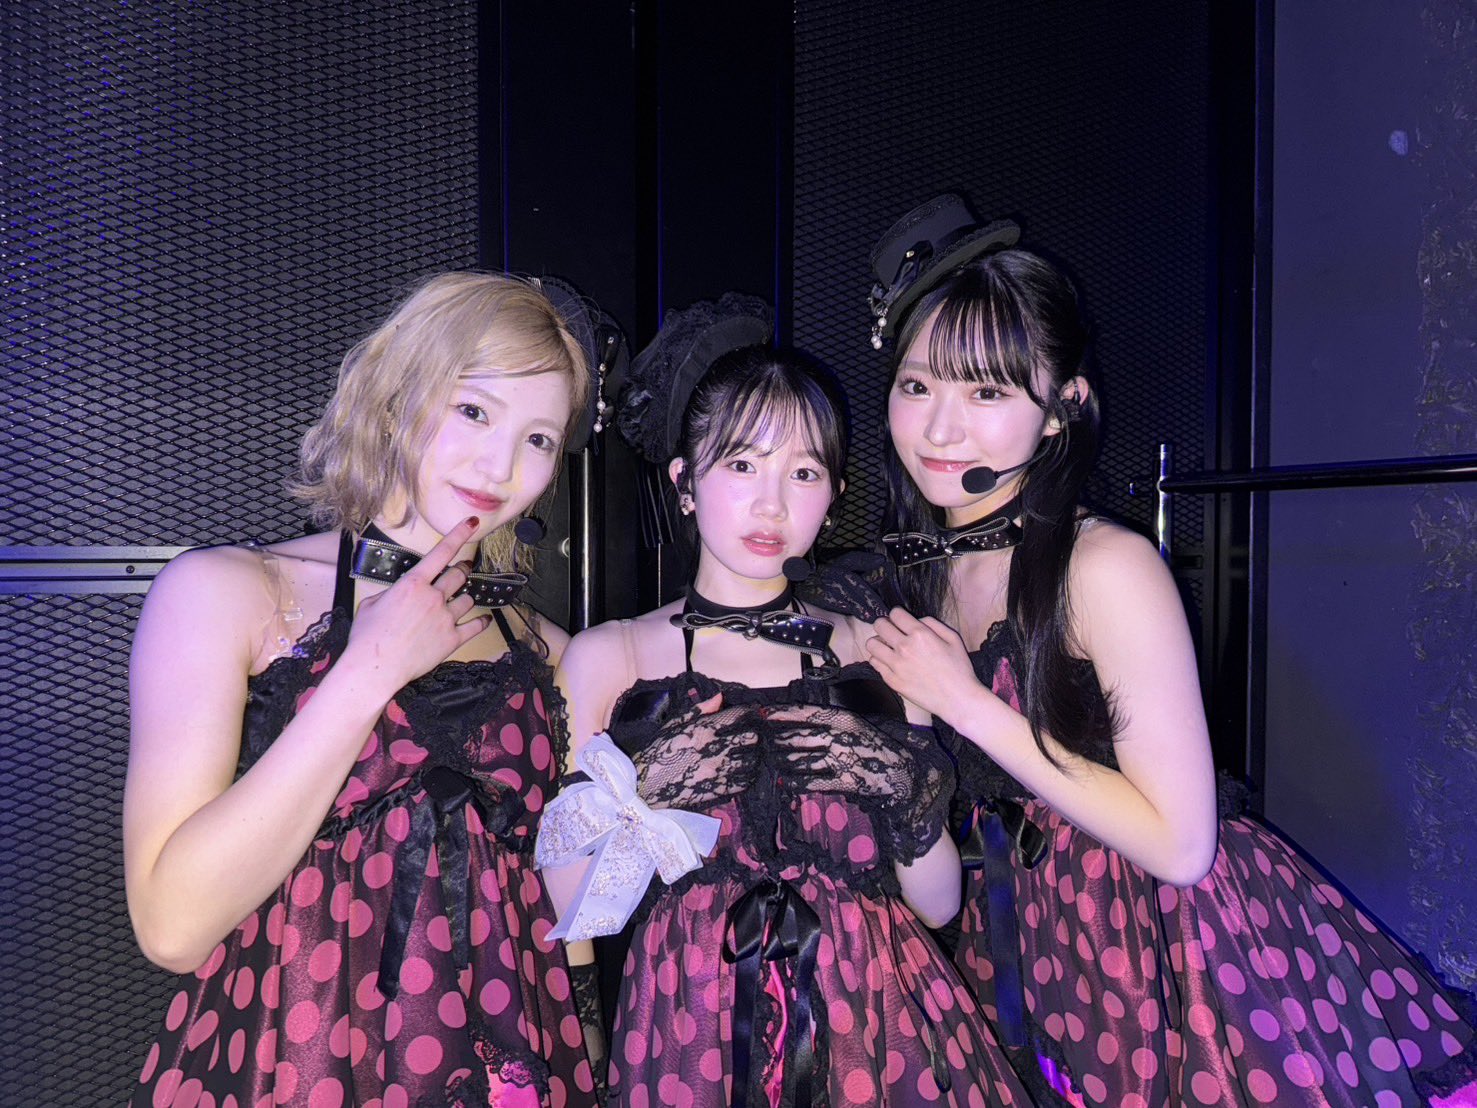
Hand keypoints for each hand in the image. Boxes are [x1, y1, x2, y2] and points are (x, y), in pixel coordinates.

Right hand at [342, 517, 490, 695]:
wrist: (374, 668)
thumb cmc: (367, 636)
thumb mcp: (372, 604)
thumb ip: (393, 593)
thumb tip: (400, 593)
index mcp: (413, 584)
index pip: (442, 552)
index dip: (460, 534)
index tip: (473, 522)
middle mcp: (433, 597)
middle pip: (459, 574)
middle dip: (462, 568)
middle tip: (463, 567)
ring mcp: (446, 618)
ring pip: (468, 599)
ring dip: (466, 596)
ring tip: (462, 598)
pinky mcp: (452, 640)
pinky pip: (475, 626)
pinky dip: (481, 622)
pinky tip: (484, 620)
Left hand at [865, 606, 984, 721]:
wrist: (957, 699)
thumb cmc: (959, 669)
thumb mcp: (953, 638)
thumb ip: (932, 623)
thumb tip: (915, 620)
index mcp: (920, 634)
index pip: (895, 613)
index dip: (897, 614)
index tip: (901, 620)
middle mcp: (904, 647)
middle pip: (879, 625)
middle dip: (885, 624)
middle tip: (893, 632)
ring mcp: (896, 665)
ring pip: (871, 644)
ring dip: (879, 642)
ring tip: (889, 647)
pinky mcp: (892, 681)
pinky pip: (874, 662)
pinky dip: (880, 659)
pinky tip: (891, 662)